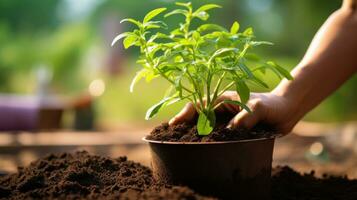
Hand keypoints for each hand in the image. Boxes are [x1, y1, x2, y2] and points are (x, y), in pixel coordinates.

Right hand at [169, 91, 299, 134]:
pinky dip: (209, 143)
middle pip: (197, 118)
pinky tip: (204, 151)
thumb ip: (245, 117)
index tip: (173, 125)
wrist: (287, 110)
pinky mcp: (233, 132)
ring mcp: (226, 121)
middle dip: (184, 126)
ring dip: (195, 136)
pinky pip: (217, 138)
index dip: (184, 114)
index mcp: (222, 99)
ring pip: (205, 129)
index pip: (198, 105)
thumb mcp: (259, 108)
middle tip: (172, 138)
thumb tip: (231, 131)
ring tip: (184, 147)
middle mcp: (221, 110)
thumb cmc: (272, 105)